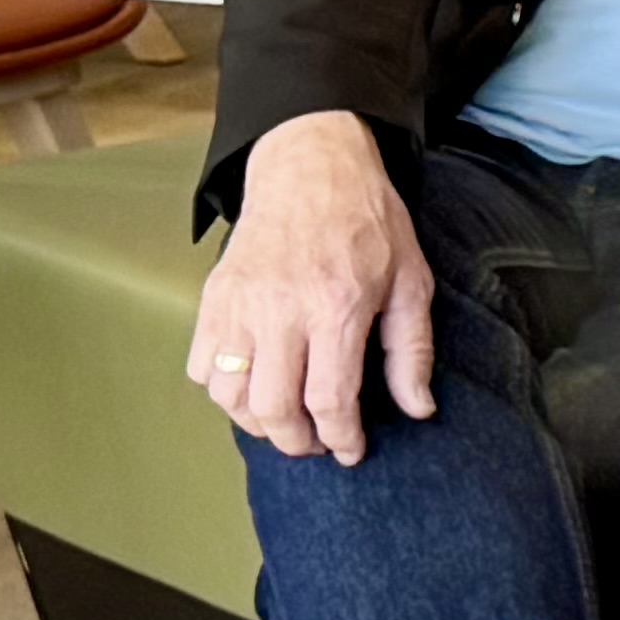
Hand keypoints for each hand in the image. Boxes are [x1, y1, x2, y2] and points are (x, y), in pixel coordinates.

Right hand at [191, 111, 433, 464]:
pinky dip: (223, 391)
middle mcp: (280, 309)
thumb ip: (412, 350)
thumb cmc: (368, 225)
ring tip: (286, 421)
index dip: (341, 438)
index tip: (351, 451)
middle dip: (297, 442)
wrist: (310, 169)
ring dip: (257, 422)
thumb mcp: (412, 280)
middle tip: (317, 443)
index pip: (329, 399)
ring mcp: (238, 304)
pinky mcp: (212, 298)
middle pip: (273, 408)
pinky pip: (201, 366)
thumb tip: (418, 409)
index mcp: (336, 306)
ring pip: (230, 395)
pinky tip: (254, 387)